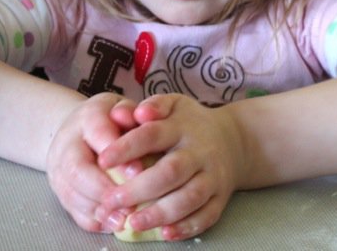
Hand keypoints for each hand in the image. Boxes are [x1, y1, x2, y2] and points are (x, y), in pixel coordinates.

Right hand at [45, 92, 140, 231]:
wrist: (76, 129)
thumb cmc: (110, 119)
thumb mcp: (121, 108)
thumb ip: (131, 112)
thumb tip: (138, 117)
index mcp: (87, 117)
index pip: (98, 133)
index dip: (117, 152)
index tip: (139, 171)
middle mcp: (67, 142)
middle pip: (77, 168)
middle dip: (103, 187)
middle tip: (130, 202)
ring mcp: (58, 167)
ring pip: (71, 192)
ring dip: (98, 208)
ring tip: (124, 218)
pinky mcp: (59, 188)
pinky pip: (71, 208)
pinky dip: (92, 219)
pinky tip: (112, 223)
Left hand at [96, 94, 244, 240]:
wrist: (234, 141)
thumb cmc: (190, 123)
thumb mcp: (174, 104)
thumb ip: (153, 105)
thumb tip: (135, 112)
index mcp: (182, 127)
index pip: (152, 135)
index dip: (127, 147)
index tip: (102, 160)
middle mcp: (200, 152)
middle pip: (171, 171)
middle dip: (139, 189)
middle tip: (110, 201)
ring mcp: (213, 177)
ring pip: (189, 198)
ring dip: (160, 213)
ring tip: (132, 223)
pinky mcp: (221, 198)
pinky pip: (207, 216)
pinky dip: (186, 227)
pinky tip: (164, 233)